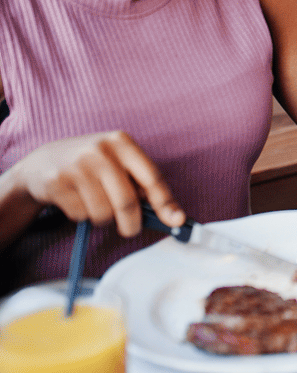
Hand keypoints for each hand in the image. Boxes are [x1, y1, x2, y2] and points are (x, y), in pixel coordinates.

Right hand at [12, 132, 182, 236]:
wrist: (43, 161)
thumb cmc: (91, 164)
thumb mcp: (117, 162)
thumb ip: (140, 181)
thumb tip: (169, 213)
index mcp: (122, 142)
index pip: (151, 177)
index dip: (165, 202)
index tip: (177, 220)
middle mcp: (100, 150)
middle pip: (127, 201)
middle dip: (131, 223)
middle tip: (130, 230)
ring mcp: (77, 165)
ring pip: (103, 212)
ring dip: (103, 218)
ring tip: (96, 204)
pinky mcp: (57, 182)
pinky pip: (80, 214)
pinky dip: (82, 216)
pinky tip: (76, 201)